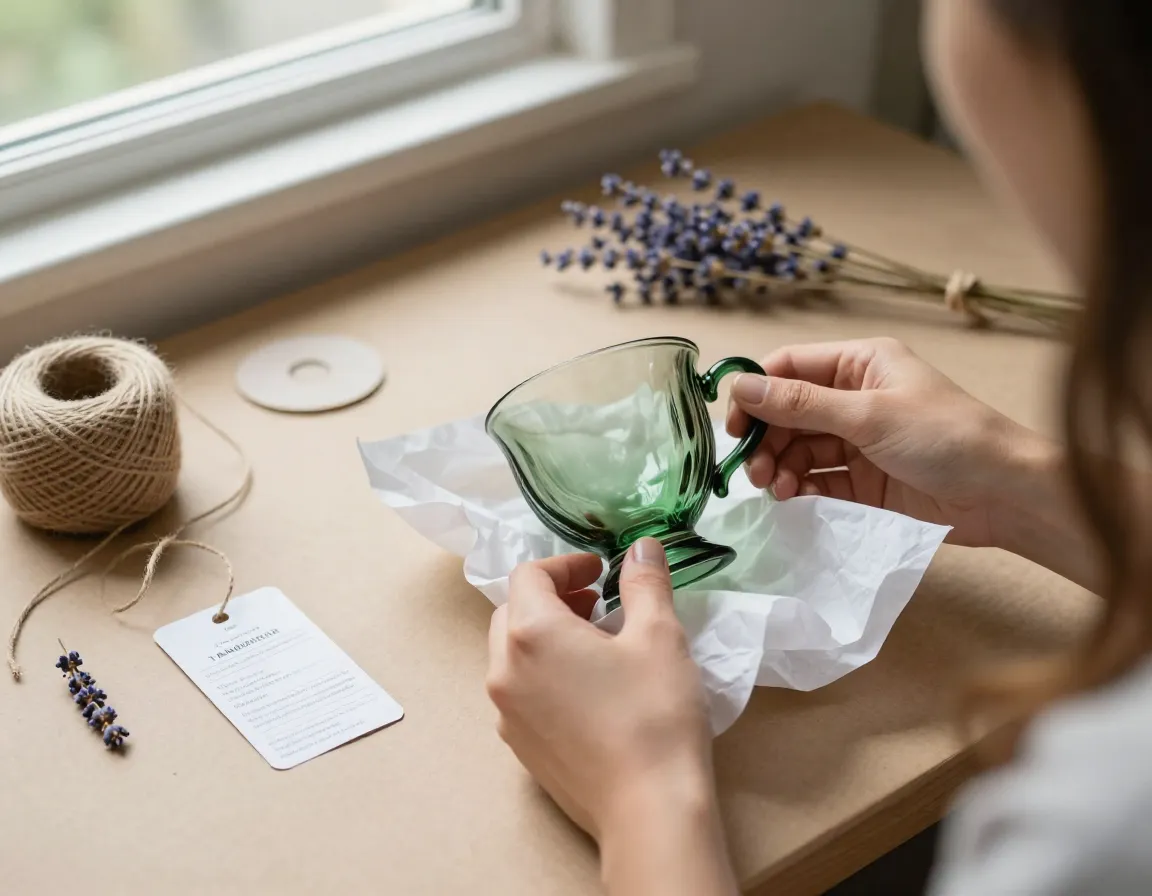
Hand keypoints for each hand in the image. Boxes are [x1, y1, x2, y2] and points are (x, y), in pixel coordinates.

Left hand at [487, 540, 737, 895]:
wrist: (648, 810)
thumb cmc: (654, 714)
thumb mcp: (658, 636)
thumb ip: (644, 583)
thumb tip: (641, 546)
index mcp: (530, 633)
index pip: (530, 576)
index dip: (566, 565)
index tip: (601, 572)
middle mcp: (503, 670)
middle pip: (513, 613)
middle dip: (551, 598)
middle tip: (597, 603)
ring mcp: (506, 714)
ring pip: (512, 655)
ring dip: (546, 637)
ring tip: (596, 644)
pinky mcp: (519, 748)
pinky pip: (521, 693)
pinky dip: (544, 674)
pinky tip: (589, 690)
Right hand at [726, 337, 1046, 548]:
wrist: (1005, 495)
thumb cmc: (945, 437)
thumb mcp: (869, 415)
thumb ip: (801, 404)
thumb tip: (741, 386)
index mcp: (860, 363)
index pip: (790, 367)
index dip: (756, 392)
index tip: (733, 425)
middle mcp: (855, 396)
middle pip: (788, 412)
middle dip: (766, 437)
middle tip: (753, 469)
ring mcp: (859, 440)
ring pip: (799, 448)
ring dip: (779, 465)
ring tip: (774, 487)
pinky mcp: (864, 481)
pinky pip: (817, 479)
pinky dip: (799, 487)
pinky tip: (792, 498)